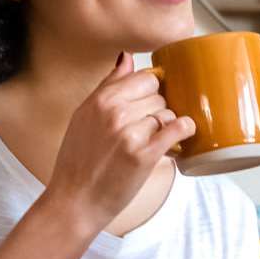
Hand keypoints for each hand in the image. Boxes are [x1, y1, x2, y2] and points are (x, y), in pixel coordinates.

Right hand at [42, 52, 195, 229]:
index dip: (151, 92)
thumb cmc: (78, 161)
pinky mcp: (144, 155)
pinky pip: (177, 129)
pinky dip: (184, 130)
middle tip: (149, 129)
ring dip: (166, 126)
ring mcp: (130, 133)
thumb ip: (108, 85)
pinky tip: (182, 136)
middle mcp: (115, 112)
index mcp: (100, 100)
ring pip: (167, 113)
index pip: (144, 78)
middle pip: (159, 95)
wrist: (75, 200)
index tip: (148, 106)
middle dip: (158, 111)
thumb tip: (126, 57)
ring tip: (155, 141)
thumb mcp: (83, 115)